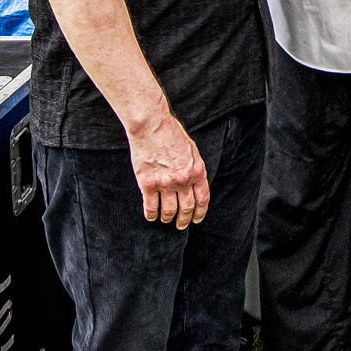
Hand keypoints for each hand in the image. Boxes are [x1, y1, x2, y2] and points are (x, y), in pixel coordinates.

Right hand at [127, 112, 208, 227]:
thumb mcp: (192, 149)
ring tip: (166, 220)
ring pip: (169, 210)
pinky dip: (151, 214)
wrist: (151, 125)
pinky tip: (151, 217)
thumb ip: (194, 167)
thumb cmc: (171, 133)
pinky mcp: (148, 184)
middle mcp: (183, 180)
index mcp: (197, 171)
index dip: (200, 213)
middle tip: (181, 225)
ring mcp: (165, 183)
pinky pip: (151, 206)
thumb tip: (194, 180)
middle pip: (187, 208)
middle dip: (184, 219)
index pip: (202, 199)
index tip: (197, 219)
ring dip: (168, 218)